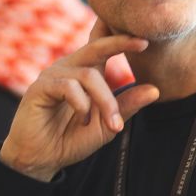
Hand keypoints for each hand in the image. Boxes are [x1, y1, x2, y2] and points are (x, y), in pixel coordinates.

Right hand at [0, 22, 160, 181]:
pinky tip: (83, 120)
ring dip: (106, 101)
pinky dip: (82, 105)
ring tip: (112, 124)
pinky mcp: (40, 87)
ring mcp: (53, 75)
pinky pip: (68, 87)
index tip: (145, 35)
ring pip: (88, 75)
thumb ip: (127, 106)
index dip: (120, 36)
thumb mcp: (107, 124)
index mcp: (85, 72)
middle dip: (120, 43)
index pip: (102, 45)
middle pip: (96, 47)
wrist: (41, 159)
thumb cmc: (71, 138)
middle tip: (143, 43)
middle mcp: (69, 68)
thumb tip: (155, 90)